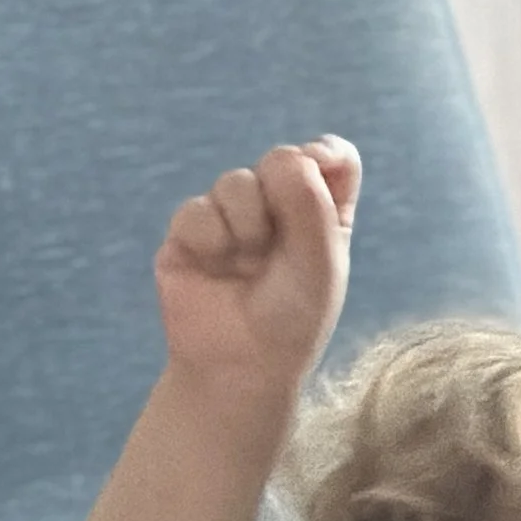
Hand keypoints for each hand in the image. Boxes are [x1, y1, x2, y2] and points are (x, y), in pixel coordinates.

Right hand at [155, 137, 360, 394]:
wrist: (240, 366)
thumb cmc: (292, 319)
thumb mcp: (320, 262)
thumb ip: (311, 201)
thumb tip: (290, 154)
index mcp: (321, 216)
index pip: (331, 158)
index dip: (326, 154)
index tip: (319, 170)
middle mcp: (278, 211)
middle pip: (279, 159)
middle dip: (279, 196)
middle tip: (277, 243)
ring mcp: (232, 219)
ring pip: (234, 181)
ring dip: (245, 223)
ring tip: (246, 265)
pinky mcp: (190, 234)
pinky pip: (195, 210)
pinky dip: (210, 238)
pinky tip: (215, 268)